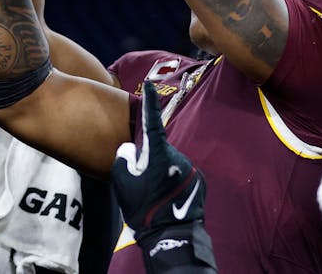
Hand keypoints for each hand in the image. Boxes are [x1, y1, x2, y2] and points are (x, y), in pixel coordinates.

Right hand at [112, 82, 206, 241]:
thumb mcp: (123, 182)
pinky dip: (172, 182)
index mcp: (159, 152)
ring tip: (155, 196)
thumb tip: (131, 150)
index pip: (152, 121)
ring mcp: (191, 169)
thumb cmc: (143, 208)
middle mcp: (178, 155)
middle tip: (142, 183)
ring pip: (170, 163)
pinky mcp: (199, 182)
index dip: (149, 102)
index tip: (149, 85)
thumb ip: (124, 159)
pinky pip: (181, 175)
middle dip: (150, 159)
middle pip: (159, 149)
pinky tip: (167, 200)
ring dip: (162, 172)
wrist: (170, 235)